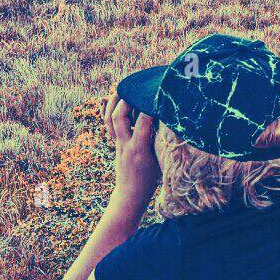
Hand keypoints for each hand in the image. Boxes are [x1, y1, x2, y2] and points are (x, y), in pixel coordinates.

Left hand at [102, 91, 160, 207]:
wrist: (130, 194)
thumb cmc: (150, 179)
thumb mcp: (161, 161)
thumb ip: (165, 143)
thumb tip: (174, 125)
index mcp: (139, 149)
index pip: (143, 124)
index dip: (149, 108)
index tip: (158, 95)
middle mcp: (125, 144)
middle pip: (119, 117)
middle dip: (125, 99)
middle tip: (136, 86)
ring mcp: (118, 143)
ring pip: (110, 118)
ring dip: (114, 101)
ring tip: (121, 87)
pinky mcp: (115, 143)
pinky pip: (107, 123)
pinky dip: (106, 109)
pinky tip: (107, 98)